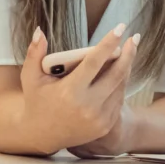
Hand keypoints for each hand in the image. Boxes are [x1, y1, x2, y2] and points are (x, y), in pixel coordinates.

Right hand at [20, 24, 138, 153]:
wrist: (40, 136)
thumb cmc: (36, 101)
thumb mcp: (30, 78)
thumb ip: (34, 53)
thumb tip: (40, 31)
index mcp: (69, 91)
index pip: (94, 62)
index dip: (109, 43)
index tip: (121, 28)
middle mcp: (87, 106)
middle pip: (116, 73)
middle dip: (129, 53)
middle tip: (134, 38)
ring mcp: (98, 118)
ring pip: (120, 86)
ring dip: (127, 67)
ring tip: (129, 51)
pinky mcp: (105, 126)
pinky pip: (119, 99)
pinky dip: (121, 83)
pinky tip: (123, 71)